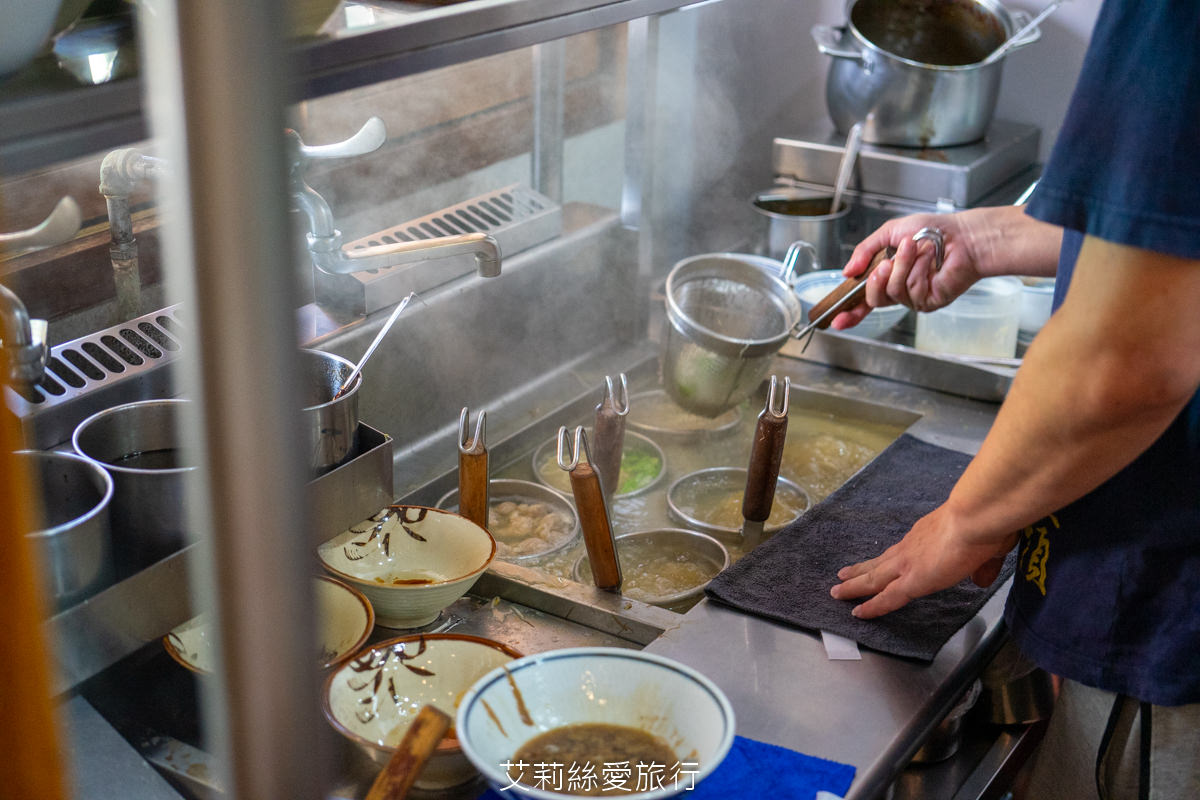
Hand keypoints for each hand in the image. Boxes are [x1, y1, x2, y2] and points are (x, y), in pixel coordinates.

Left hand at [829, 504, 1017, 618]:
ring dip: (855, 586)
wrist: (976, 516)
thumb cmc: (984, 523)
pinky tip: (858, 613)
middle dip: (861, 571)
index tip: (879, 563)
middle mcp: (911, 547)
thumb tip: (982, 578)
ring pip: (874, 578)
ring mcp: (908, 563)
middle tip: (842, 576)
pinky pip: (886, 598)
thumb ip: (983, 565)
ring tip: (838, 592)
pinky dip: (872, 606)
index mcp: (927, 535)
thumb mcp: (988, 545)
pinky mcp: (911, 580)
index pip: (904, 551)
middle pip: (880, 562)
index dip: (889, 559)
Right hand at [831, 212, 982, 329]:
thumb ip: (865, 251)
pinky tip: (928, 260)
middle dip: (874, 281)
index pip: (865, 300)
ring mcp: (914, 298)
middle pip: (873, 300)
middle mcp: (900, 290)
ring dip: (900, 266)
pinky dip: (916, 270)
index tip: (836, 319)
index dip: (850, 311)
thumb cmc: (933, 230)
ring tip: (913, 248)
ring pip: (891, 293)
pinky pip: (909, 291)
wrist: (962, 235)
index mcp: (888, 276)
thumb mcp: (889, 233)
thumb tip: (847, 272)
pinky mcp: (929, 302)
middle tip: (884, 264)